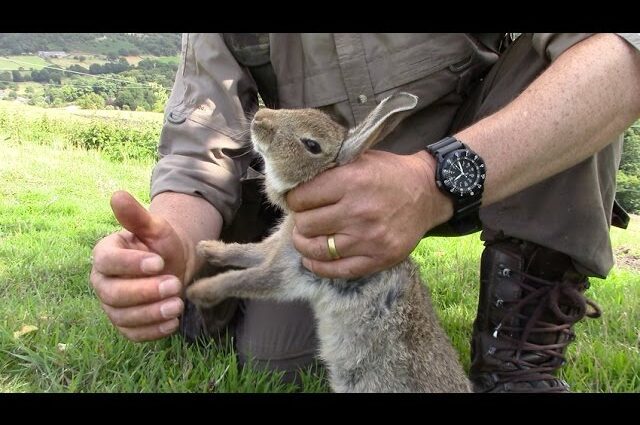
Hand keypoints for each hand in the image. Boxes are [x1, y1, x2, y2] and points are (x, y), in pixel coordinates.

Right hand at [90, 191, 188, 340]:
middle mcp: (102, 282)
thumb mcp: (154, 227)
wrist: (174, 264)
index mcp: (104, 254)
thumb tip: (117, 195)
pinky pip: (133, 333)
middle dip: (145, 291)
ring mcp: (112, 306)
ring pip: (123, 317)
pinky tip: (172, 323)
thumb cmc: (161, 244)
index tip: (159, 262)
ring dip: (151, 313)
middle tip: (174, 284)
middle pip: (113, 294)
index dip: (131, 264)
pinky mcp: (126, 324)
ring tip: (178, 304)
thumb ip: (136, 216)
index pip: (109, 262)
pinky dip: (152, 331)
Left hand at [287, 150, 452, 278]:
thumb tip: (293, 182)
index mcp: (351, 181)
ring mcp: (368, 239)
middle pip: (306, 224)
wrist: (428, 193)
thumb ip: (329, 169)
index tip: (297, 200)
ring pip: (316, 249)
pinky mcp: (378, 259)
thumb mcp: (359, 159)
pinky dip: (318, 266)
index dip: (294, 199)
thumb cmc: (389, 173)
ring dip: (304, 244)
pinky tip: (312, 259)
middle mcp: (358, 211)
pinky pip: (337, 270)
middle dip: (300, 220)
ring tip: (305, 237)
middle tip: (305, 217)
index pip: (301, 198)